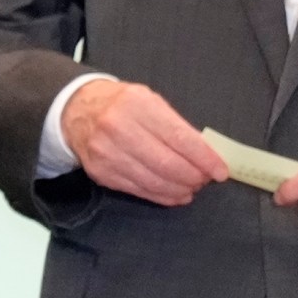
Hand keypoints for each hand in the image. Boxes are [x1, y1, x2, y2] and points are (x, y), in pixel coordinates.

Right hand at [62, 79, 227, 205]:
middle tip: (205, 180)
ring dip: (180, 189)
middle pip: (167, 164)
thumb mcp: (150, 101)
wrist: (77, 110)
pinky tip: (174, 194)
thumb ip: (176, 126)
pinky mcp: (101, 173)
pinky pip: (139, 190)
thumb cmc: (122, 105)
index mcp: (137, 105)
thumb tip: (206, 156)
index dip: (204, 158)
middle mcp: (119, 128)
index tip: (220, 171)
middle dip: (194, 177)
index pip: (180, 138)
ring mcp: (107, 153)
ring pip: (154, 181)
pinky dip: (162, 196)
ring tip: (191, 187)